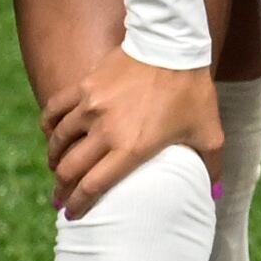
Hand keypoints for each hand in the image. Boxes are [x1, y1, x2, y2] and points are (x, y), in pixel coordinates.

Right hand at [46, 44, 218, 218]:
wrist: (172, 44)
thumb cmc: (192, 91)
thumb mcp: (209, 132)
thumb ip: (211, 166)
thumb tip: (213, 192)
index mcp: (132, 148)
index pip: (93, 186)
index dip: (79, 205)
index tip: (73, 216)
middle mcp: (105, 131)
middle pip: (69, 169)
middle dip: (61, 190)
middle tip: (60, 200)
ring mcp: (90, 107)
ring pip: (58, 142)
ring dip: (54, 161)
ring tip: (56, 170)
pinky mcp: (84, 87)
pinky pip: (54, 110)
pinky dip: (48, 126)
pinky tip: (50, 134)